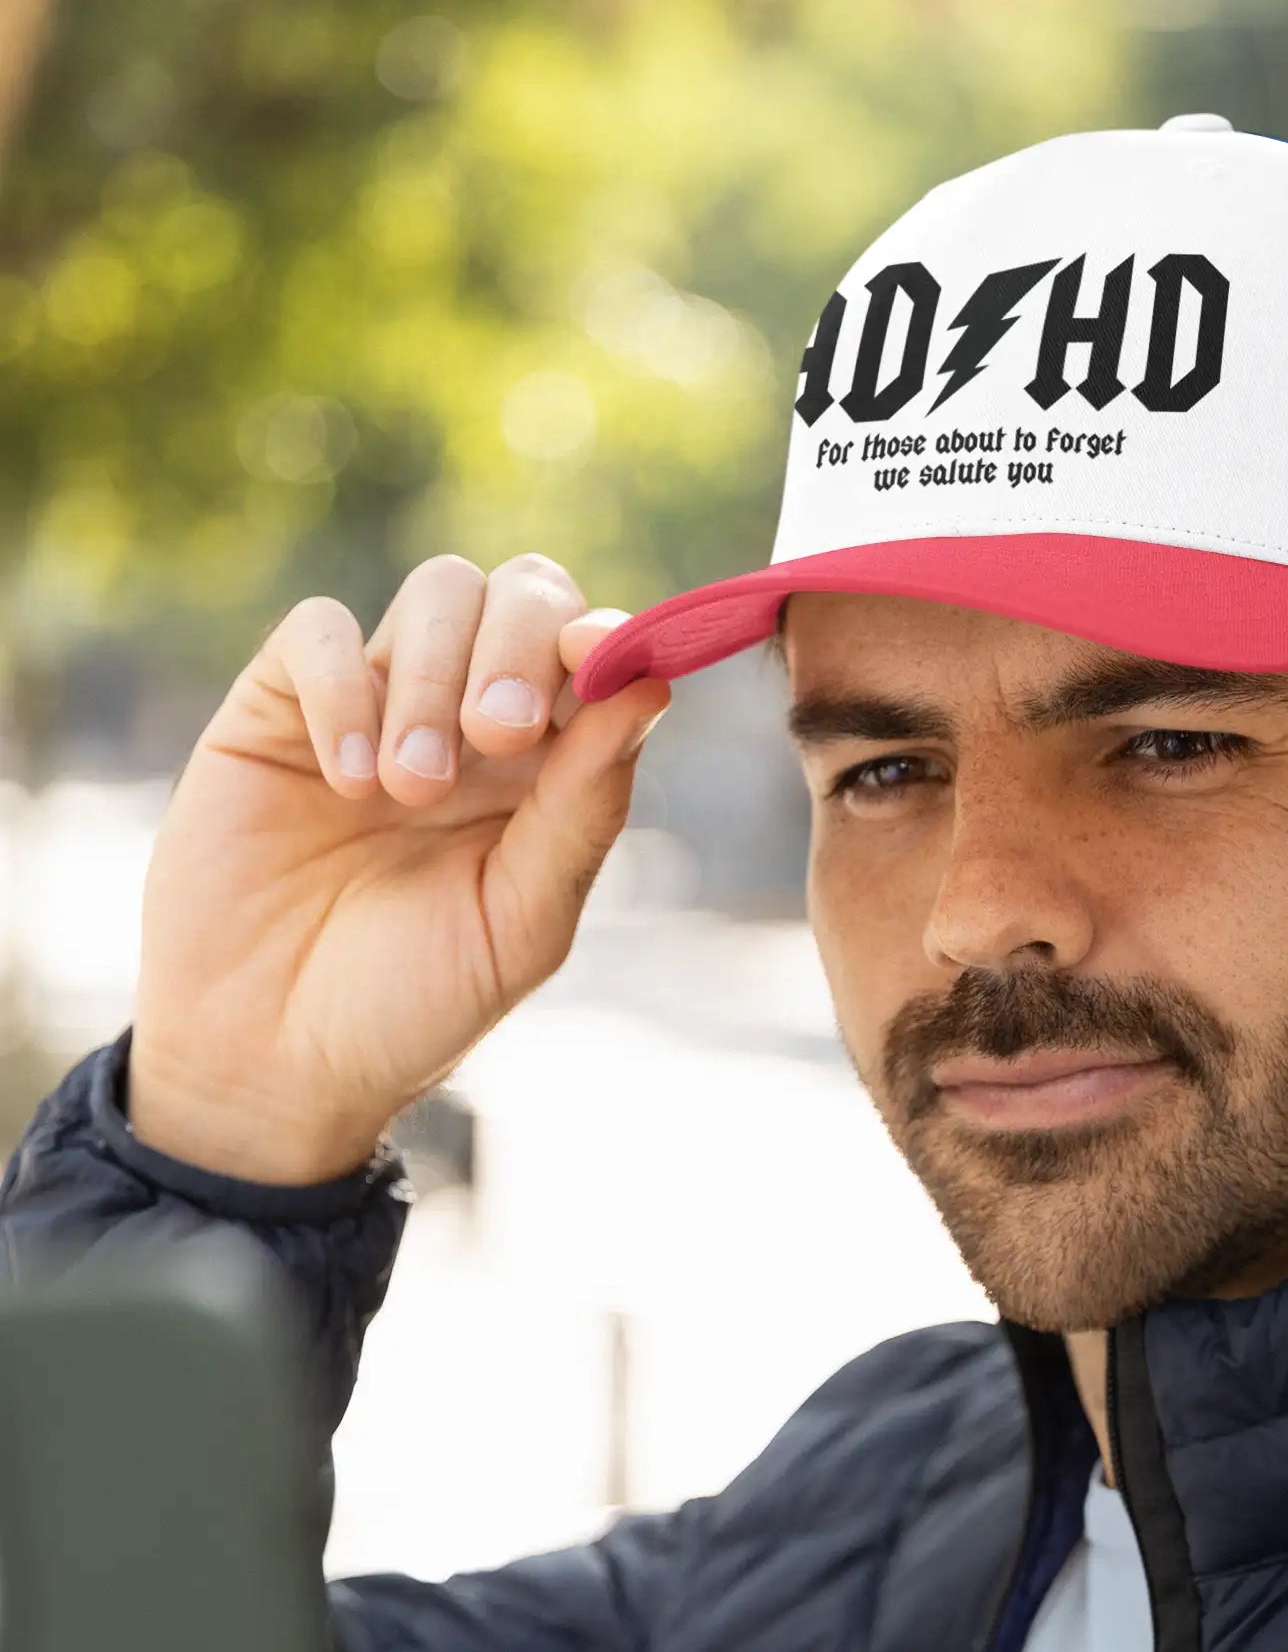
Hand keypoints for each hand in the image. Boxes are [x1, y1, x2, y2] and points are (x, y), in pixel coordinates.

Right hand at [128, 555, 673, 1184]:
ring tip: (410, 793)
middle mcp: (470, 720)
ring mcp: (378, 703)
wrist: (272, 1060)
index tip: (599, 662)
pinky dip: (345, 687)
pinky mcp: (279, 707)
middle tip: (500, 736)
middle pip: (522, 591)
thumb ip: (585, 808)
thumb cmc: (409, 1005)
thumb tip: (652, 684)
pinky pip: (321, 630)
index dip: (606, 636)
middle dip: (521, 644)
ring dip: (436, 679)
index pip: (593, 652)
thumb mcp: (521, 922)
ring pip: (437, 594)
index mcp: (548, 770)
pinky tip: (348, 783)